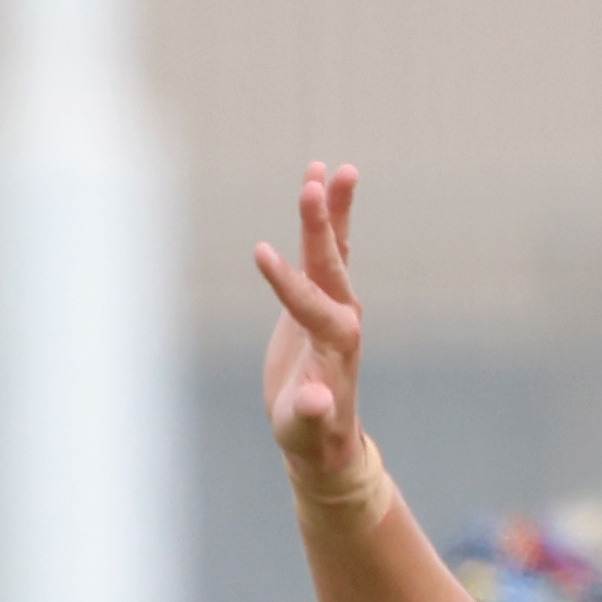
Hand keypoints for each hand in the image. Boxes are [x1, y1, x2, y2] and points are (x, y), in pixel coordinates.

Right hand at [251, 162, 384, 498]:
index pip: (308, 303)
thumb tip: (315, 401)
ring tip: (324, 167)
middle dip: (318, 226)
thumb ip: (311, 413)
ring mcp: (334, 303)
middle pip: (328, 263)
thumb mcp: (304, 427)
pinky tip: (316, 183)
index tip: (258, 252)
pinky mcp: (319, 298)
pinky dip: (322, 219)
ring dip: (330, 208)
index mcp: (336, 342)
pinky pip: (322, 252)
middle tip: (310, 185)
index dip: (284, 280)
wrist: (322, 434)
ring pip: (332, 248)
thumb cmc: (310, 433)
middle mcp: (342, 315)